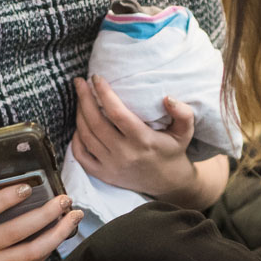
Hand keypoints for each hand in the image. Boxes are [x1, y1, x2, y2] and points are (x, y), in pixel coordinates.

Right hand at [0, 183, 80, 260]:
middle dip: (45, 214)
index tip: (28, 187)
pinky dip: (49, 248)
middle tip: (64, 200)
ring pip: (30, 252)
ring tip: (73, 218)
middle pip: (16, 231)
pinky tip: (60, 235)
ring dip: (57, 234)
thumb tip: (6, 179)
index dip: (7, 198)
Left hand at [71, 76, 200, 200]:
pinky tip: (79, 125)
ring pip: (86, 136)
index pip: (117, 113)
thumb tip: (167, 97)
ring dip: (79, 114)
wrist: (167, 183)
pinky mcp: (103, 175)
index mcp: (143, 140)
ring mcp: (111, 166)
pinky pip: (81, 155)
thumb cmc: (173, 150)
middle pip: (95, 122)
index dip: (104, 93)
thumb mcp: (184, 132)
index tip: (96, 77)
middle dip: (84, 98)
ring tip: (80, 98)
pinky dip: (75, 139)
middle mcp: (124, 154)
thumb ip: (183, 113)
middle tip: (79, 82)